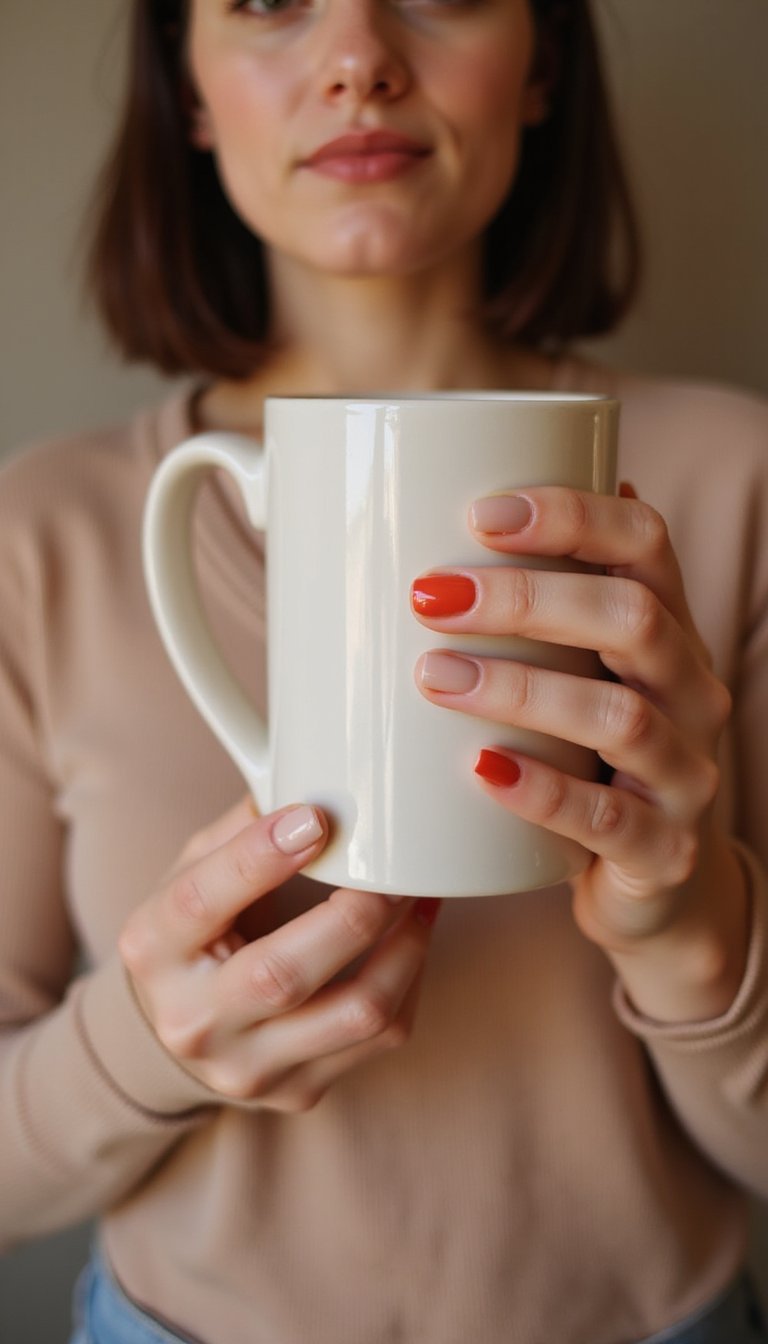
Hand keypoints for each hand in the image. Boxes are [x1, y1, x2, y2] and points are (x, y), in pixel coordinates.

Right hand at [119, 796, 439, 1110]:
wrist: (177, 1031)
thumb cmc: (197, 930)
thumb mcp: (193, 869)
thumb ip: (244, 826)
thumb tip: (314, 770)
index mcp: (153, 949)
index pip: (200, 902)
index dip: (259, 857)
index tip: (317, 815)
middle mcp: (193, 1020)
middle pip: (282, 975)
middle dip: (354, 913)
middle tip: (392, 868)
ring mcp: (247, 1068)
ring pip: (354, 1014)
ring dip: (404, 949)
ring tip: (418, 899)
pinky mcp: (297, 1092)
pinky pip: (380, 1038)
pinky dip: (410, 981)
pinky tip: (411, 940)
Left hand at [411, 485, 746, 1018]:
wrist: (658, 880)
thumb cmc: (596, 755)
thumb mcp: (584, 673)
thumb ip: (545, 603)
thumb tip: (473, 501)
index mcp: (669, 629)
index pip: (645, 543)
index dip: (571, 515)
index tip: (478, 512)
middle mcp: (691, 691)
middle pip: (632, 618)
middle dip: (527, 598)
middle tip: (430, 596)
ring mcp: (685, 773)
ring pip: (619, 717)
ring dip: (519, 690)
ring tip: (433, 676)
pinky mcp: (662, 850)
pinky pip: (608, 819)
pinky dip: (541, 793)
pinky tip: (482, 771)